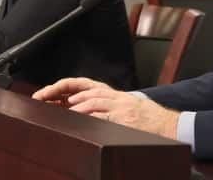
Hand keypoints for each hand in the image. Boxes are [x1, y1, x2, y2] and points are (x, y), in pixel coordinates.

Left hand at [33, 77, 179, 139]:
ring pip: (92, 97)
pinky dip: (88, 111)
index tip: (46, 93)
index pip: (85, 85)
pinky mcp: (124, 116)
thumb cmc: (149, 121)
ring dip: (73, 102)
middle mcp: (116, 96)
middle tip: (42, 96)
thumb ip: (106, 110)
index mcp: (114, 95)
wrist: (170, 126)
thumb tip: (80, 113)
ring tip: (59, 106)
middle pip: (84, 87)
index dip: (64, 87)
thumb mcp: (127, 110)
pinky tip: (77, 114)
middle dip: (60, 89)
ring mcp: (120, 105)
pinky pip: (102, 112)